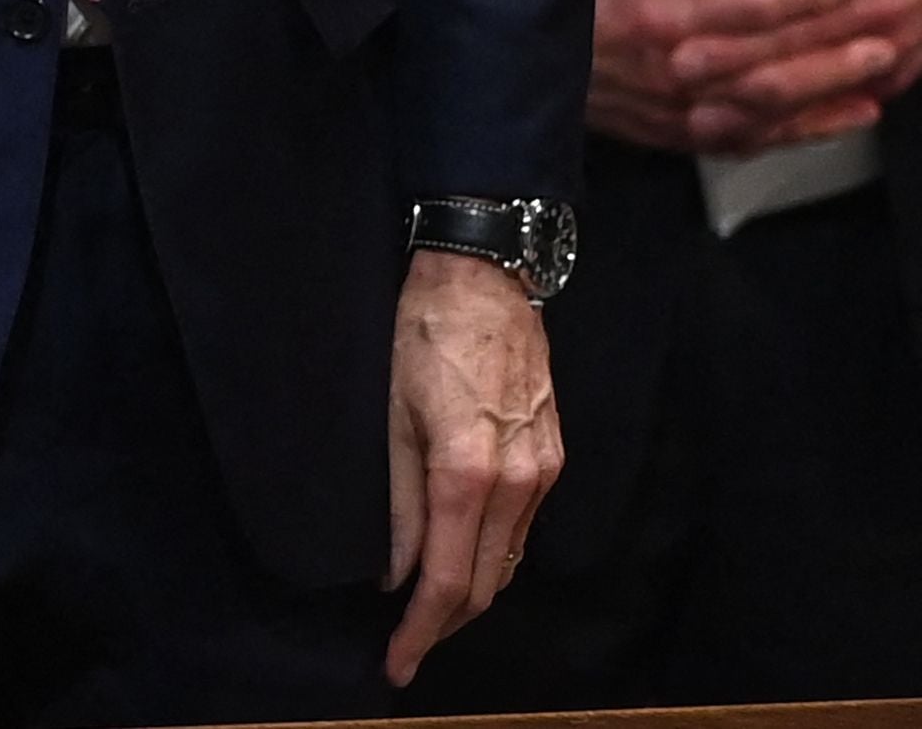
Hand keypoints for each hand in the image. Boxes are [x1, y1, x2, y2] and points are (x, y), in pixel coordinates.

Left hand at [382, 249, 560, 687]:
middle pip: (487, 584)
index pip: (449, 582)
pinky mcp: (554, 456)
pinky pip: (522, 528)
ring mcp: (544, 471)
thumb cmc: (421, 334)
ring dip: (471, 595)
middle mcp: (520, 483)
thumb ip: (397, 503)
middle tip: (405, 650)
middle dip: (446, 625)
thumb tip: (396, 575)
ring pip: (509, 560)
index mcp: (469, 474)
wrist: (483, 276)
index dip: (421, 632)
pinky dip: (492, 556)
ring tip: (427, 615)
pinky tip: (464, 560)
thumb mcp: (387, 415)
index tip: (396, 664)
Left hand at [667, 0, 921, 149]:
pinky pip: (829, 102)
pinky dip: (781, 114)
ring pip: (805, 71)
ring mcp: (888, 39)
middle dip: (725, 42)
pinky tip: (737, 115)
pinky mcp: (892, 71)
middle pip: (790, 25)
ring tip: (693, 84)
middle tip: (670, 48)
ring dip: (742, 82)